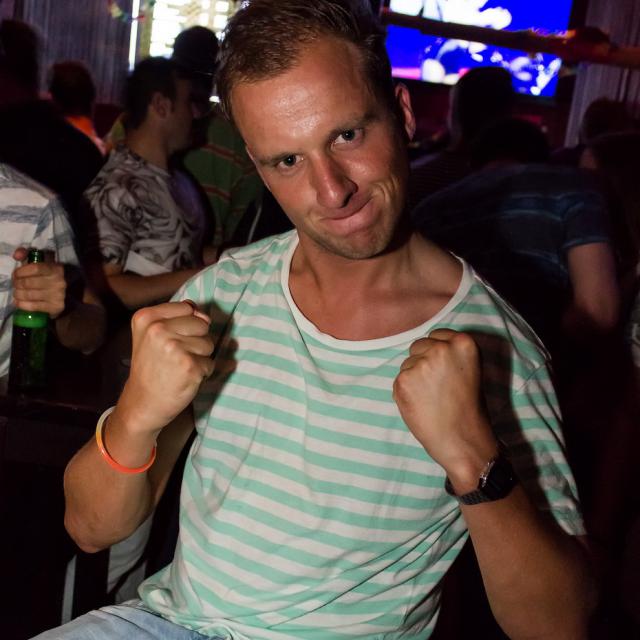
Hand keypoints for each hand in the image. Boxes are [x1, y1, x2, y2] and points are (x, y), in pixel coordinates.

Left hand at [12, 247, 65, 318]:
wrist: (63, 293)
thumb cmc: (47, 276)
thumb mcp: (39, 263)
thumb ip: (26, 255)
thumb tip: (17, 255)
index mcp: (56, 269)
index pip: (35, 268)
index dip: (21, 271)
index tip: (16, 274)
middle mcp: (59, 282)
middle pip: (29, 283)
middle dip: (17, 283)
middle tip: (15, 284)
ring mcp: (58, 295)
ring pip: (29, 295)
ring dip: (18, 294)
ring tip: (17, 293)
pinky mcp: (56, 307)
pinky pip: (33, 306)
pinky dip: (22, 304)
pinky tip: (19, 302)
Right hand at [117, 300, 214, 435]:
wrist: (142, 403)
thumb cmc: (152, 367)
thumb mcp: (152, 334)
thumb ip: (178, 318)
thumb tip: (205, 317)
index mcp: (147, 317)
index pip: (188, 307)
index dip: (187, 324)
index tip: (170, 340)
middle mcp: (158, 329)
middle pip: (202, 324)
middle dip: (196, 340)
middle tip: (175, 357)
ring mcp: (174, 348)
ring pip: (209, 343)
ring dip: (200, 357)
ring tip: (179, 367)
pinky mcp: (189, 366)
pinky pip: (211, 362)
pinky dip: (203, 372)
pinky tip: (185, 378)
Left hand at [393, 329, 496, 485]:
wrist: (462, 439)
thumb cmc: (468, 408)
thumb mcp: (470, 370)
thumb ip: (451, 354)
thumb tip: (426, 346)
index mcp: (463, 343)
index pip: (437, 335)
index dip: (436, 352)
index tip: (442, 368)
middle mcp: (441, 348)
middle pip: (418, 345)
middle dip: (423, 361)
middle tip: (436, 386)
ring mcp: (420, 364)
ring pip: (407, 363)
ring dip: (413, 377)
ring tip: (430, 398)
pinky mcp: (403, 380)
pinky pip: (399, 379)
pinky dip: (405, 391)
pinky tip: (420, 405)